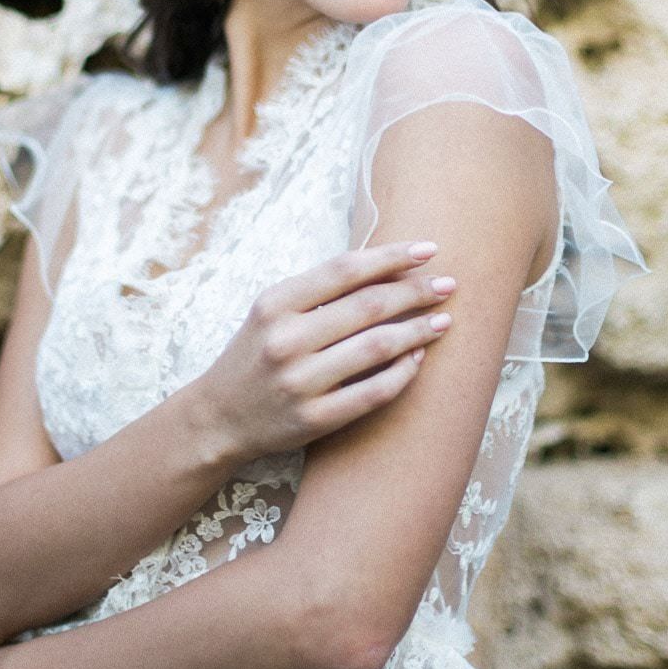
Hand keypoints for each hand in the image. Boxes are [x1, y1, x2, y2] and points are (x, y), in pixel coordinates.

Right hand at [195, 240, 454, 459]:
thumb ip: (318, 290)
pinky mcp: (313, 419)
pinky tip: (418, 358)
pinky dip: (403, 373)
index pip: (344, 270)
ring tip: (443, 320)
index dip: (391, 256)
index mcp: (275, 304)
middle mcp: (286, 340)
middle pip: (368, 306)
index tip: (428, 249)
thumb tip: (386, 265)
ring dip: (418, 331)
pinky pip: (373, 392)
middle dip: (416, 291)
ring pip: (377, 347)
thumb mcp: (272, 312)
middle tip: (448, 284)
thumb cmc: (256, 354)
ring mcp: (300, 382)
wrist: (219, 417)